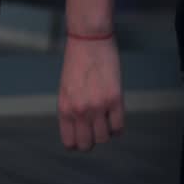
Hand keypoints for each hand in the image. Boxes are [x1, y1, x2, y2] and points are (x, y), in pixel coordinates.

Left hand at [58, 35, 123, 150]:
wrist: (88, 38)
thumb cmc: (77, 61)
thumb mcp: (66, 89)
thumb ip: (71, 109)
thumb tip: (81, 128)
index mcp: (64, 109)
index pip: (70, 143)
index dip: (78, 143)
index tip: (84, 136)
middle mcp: (79, 111)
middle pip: (87, 145)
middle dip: (92, 140)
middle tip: (96, 129)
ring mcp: (97, 107)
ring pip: (104, 138)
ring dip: (106, 132)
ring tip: (106, 119)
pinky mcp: (114, 99)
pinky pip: (119, 127)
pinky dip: (118, 127)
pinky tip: (116, 116)